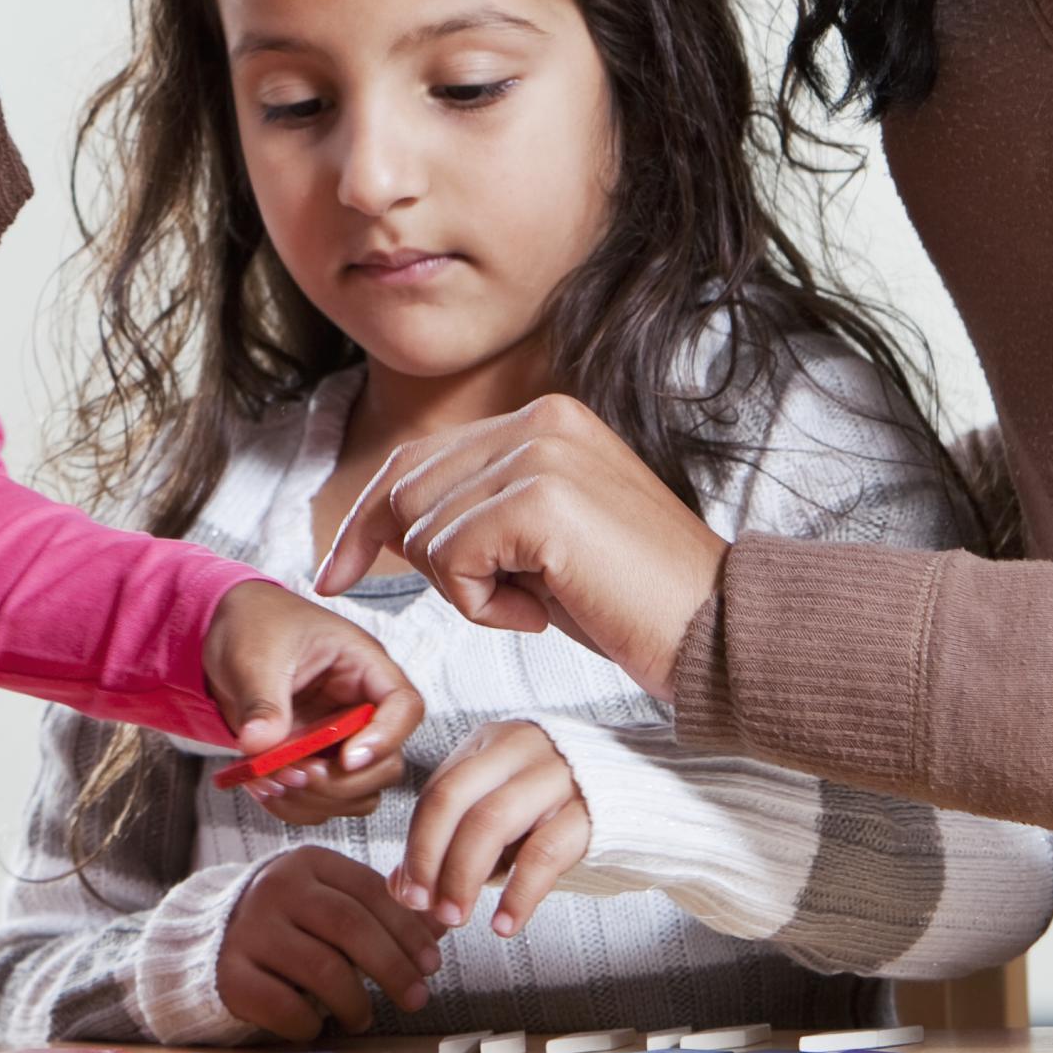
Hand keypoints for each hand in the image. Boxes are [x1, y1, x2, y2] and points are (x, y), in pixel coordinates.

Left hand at [201, 579, 421, 823]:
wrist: (224, 631)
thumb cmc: (253, 623)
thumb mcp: (254, 653)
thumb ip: (262, 700)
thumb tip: (260, 744)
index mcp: (362, 666)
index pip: (404, 706)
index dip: (385, 738)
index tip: (346, 759)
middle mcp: (359, 707)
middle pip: (386, 763)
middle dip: (340, 782)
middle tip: (293, 774)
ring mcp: (338, 739)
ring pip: (358, 792)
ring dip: (315, 800)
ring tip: (267, 781)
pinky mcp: (314, 761)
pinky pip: (322, 801)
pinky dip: (294, 805)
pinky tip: (260, 787)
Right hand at [214, 845, 445, 1040]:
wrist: (214, 940)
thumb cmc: (295, 923)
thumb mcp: (335, 902)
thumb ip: (385, 911)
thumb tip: (445, 920)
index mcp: (309, 863)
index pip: (370, 891)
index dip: (408, 931)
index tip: (433, 964)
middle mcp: (276, 889)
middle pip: (349, 926)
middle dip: (393, 967)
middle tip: (417, 999)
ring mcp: (249, 930)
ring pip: (322, 970)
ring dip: (356, 1003)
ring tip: (364, 1016)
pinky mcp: (229, 974)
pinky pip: (284, 1006)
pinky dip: (310, 1023)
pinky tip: (317, 1024)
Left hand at [312, 394, 728, 694]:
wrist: (717, 632)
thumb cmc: (632, 600)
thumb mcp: (542, 542)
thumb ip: (479, 512)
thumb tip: (388, 529)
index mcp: (544, 420)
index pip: (418, 458)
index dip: (365, 519)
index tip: (335, 573)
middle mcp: (541, 421)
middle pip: (407, 489)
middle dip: (412, 561)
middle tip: (491, 602)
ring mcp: (541, 455)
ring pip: (425, 530)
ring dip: (466, 592)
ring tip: (540, 602)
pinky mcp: (541, 501)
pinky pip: (453, 560)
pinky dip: (482, 606)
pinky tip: (543, 611)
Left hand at [393, 720, 592, 935]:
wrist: (649, 793)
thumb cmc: (562, 806)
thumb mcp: (504, 811)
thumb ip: (453, 841)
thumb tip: (400, 886)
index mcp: (493, 743)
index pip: (438, 792)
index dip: (416, 845)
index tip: (406, 892)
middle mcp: (522, 748)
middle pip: (453, 800)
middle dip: (429, 858)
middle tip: (424, 906)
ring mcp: (559, 775)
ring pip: (490, 822)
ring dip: (464, 877)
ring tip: (455, 918)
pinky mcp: (593, 811)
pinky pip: (543, 854)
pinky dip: (518, 895)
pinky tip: (504, 924)